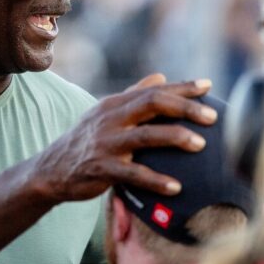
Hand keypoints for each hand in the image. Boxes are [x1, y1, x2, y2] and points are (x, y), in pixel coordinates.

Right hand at [29, 75, 216, 203]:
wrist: (50, 170)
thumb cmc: (86, 140)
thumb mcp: (105, 113)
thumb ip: (133, 94)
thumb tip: (161, 76)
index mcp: (115, 104)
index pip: (153, 90)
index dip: (182, 87)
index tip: (208, 86)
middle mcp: (111, 118)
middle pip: (152, 104)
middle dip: (185, 107)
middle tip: (212, 116)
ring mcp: (106, 143)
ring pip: (145, 136)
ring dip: (175, 137)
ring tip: (200, 144)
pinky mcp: (102, 169)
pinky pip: (134, 174)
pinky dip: (156, 180)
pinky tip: (176, 187)